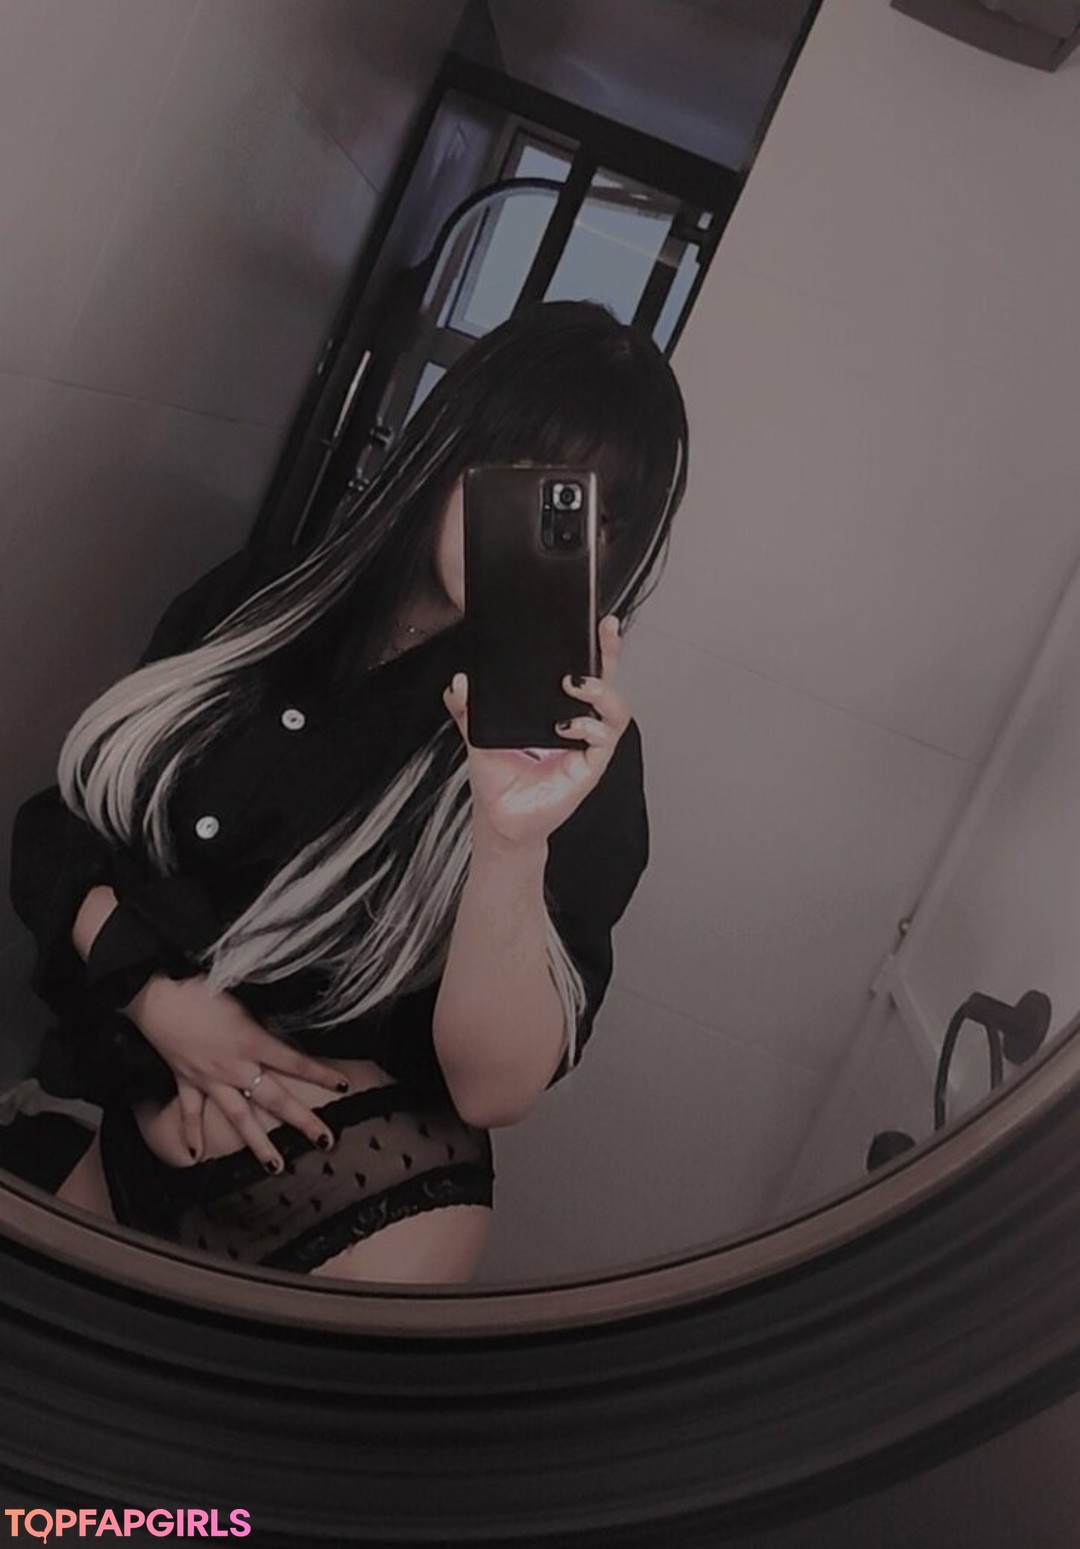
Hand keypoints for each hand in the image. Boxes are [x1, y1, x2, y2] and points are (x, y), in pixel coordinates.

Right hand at [124, 973, 349, 1170]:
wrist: (156, 996)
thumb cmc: (200, 986)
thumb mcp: (242, 996)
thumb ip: (265, 1017)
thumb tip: (288, 1025)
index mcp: (251, 1042)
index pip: (294, 1062)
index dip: (321, 1074)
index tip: (343, 1086)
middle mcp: (234, 1067)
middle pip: (275, 1099)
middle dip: (302, 1121)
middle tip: (326, 1140)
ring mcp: (209, 1079)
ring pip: (238, 1117)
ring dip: (258, 1144)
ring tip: (276, 1167)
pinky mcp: (185, 1081)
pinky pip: (190, 1112)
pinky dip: (190, 1133)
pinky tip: (195, 1155)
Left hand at [442, 614, 629, 850]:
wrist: (499, 818)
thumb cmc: (498, 778)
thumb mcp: (477, 733)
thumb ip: (467, 706)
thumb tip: (460, 683)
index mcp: (558, 711)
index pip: (582, 672)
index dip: (594, 646)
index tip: (596, 622)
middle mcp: (579, 725)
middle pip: (607, 681)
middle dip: (609, 653)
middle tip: (602, 631)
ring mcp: (587, 745)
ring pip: (615, 710)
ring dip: (600, 691)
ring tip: (575, 684)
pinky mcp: (589, 767)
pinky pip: (603, 740)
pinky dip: (588, 728)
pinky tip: (566, 727)